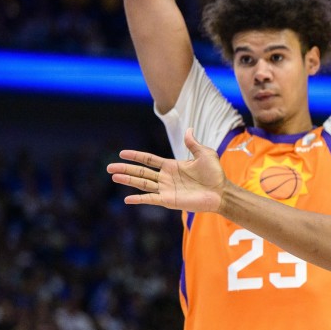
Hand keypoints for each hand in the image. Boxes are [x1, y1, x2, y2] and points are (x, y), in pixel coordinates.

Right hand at [108, 128, 226, 212]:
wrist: (222, 192)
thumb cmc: (215, 174)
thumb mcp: (205, 154)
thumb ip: (193, 143)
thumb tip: (189, 129)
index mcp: (171, 165)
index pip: (148, 160)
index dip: (135, 156)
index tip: (121, 153)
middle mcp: (166, 178)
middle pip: (141, 172)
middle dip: (125, 169)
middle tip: (109, 167)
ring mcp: (166, 189)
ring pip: (142, 184)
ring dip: (128, 180)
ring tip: (114, 176)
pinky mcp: (169, 200)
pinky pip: (151, 199)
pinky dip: (139, 199)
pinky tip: (127, 199)